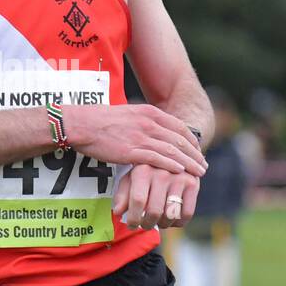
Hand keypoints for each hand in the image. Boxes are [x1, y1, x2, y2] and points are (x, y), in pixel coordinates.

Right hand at [66, 104, 207, 176]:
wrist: (81, 124)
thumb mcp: (127, 114)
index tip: (198, 149)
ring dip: (189, 162)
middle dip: (195, 154)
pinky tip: (180, 172)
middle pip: (180, 139)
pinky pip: (158, 159)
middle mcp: (149, 123)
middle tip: (204, 164)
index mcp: (149, 112)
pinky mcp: (132, 151)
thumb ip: (142, 122)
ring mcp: (141, 137)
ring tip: (199, 172)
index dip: (192, 140)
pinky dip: (172, 165)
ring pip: (173, 150)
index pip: (179, 126)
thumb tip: (151, 130)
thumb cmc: (100, 120)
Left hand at [113, 163, 199, 229]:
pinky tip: (172, 219)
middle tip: (145, 225)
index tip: (132, 225)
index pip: (138, 200)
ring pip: (170, 214)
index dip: (134, 218)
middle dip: (147, 224)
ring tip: (158, 222)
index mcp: (143, 170)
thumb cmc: (147, 171)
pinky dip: (178, 222)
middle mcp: (162, 173)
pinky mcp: (193, 184)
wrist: (174, 156)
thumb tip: (117, 211)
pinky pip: (186, 213)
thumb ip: (123, 194)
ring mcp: (179, 178)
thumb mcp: (131, 178)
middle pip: (154, 211)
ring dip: (162, 224)